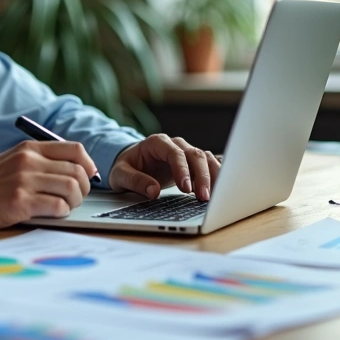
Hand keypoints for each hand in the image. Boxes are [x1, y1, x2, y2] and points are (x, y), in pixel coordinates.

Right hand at [0, 140, 95, 229]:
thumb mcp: (12, 161)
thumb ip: (39, 163)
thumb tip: (74, 174)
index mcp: (30, 149)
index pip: (76, 150)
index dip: (88, 166)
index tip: (86, 179)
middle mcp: (29, 161)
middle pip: (78, 171)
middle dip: (83, 189)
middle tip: (75, 199)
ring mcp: (24, 180)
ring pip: (72, 188)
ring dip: (74, 202)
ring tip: (64, 207)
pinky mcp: (19, 202)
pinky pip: (57, 206)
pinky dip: (61, 213)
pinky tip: (51, 214)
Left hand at [107, 134, 221, 200]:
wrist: (130, 163)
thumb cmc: (125, 167)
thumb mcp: (120, 175)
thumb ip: (135, 181)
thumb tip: (154, 191)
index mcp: (157, 143)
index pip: (174, 153)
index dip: (182, 170)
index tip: (185, 188)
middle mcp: (174, 144)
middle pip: (194, 155)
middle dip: (201, 176)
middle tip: (203, 197)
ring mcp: (185, 152)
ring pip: (206, 159)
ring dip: (213, 177)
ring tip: (213, 196)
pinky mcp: (192, 163)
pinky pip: (209, 165)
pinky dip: (216, 176)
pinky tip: (219, 190)